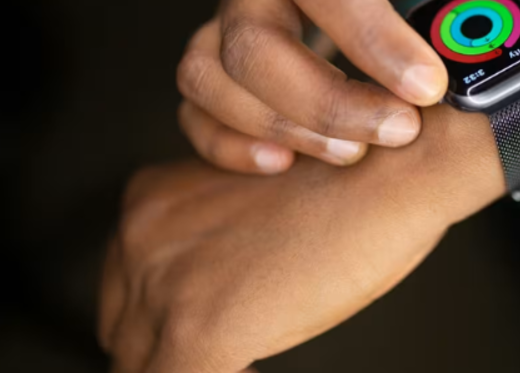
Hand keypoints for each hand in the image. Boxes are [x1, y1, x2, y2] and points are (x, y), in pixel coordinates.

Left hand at [98, 106, 501, 372]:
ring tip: (249, 355)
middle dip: (171, 346)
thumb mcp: (253, 198)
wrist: (395, 167)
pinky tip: (254, 366)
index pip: (126, 289)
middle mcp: (140, 236)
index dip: (166, 320)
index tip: (218, 323)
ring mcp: (165, 287)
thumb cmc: (352, 179)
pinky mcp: (202, 330)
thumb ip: (217, 234)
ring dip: (193, 362)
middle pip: (125, 330)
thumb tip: (228, 284)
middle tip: (238, 343)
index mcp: (149, 199)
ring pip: (141, 364)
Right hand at [176, 0, 519, 173]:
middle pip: (255, 41)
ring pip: (210, 74)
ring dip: (275, 124)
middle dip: (324, 99)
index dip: (372, 37)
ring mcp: (228, 17)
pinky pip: (193, 105)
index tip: (431, 87)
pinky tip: (283, 165)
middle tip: (399, 134)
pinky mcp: (217, 57)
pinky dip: (225, 142)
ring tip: (349, 156)